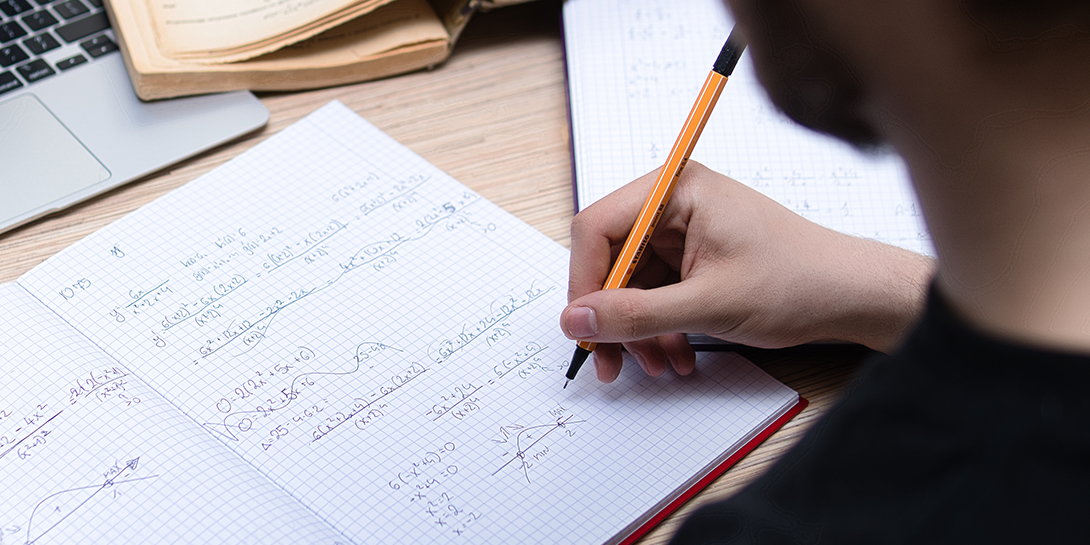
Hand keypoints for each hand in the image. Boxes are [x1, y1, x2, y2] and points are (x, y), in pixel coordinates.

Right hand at [560, 161, 933, 382]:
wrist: (850, 297)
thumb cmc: (797, 282)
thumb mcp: (708, 304)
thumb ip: (636, 313)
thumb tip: (576, 319)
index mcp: (678, 190)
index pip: (598, 227)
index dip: (584, 280)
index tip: (584, 325)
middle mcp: (675, 204)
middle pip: (610, 259)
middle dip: (612, 315)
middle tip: (609, 360)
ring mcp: (683, 232)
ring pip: (630, 284)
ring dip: (637, 330)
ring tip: (656, 365)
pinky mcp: (692, 258)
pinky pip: (655, 294)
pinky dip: (658, 328)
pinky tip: (675, 355)